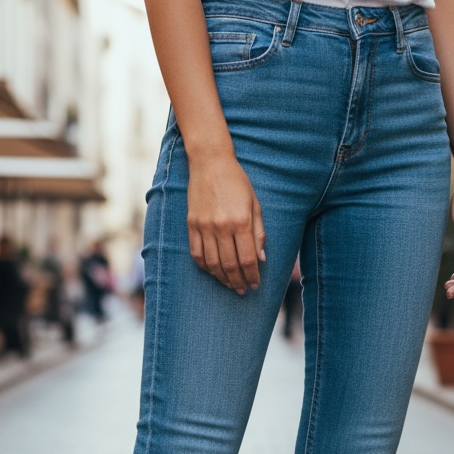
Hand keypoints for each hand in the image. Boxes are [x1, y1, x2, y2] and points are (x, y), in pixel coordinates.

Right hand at [187, 151, 265, 293]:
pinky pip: (197, 253)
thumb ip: (259, 233)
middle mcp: (221, 227)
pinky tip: (213, 272)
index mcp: (241, 221)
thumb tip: (261, 259)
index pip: (247, 259)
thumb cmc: (237, 182)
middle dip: (238, 281)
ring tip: (230, 284)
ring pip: (212, 263)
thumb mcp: (255, 204)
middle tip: (244, 290)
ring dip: (222, 278)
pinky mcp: (192, 224)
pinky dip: (205, 267)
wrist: (210, 163)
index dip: (252, 275)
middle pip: (230, 265)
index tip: (256, 284)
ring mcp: (204, 226)